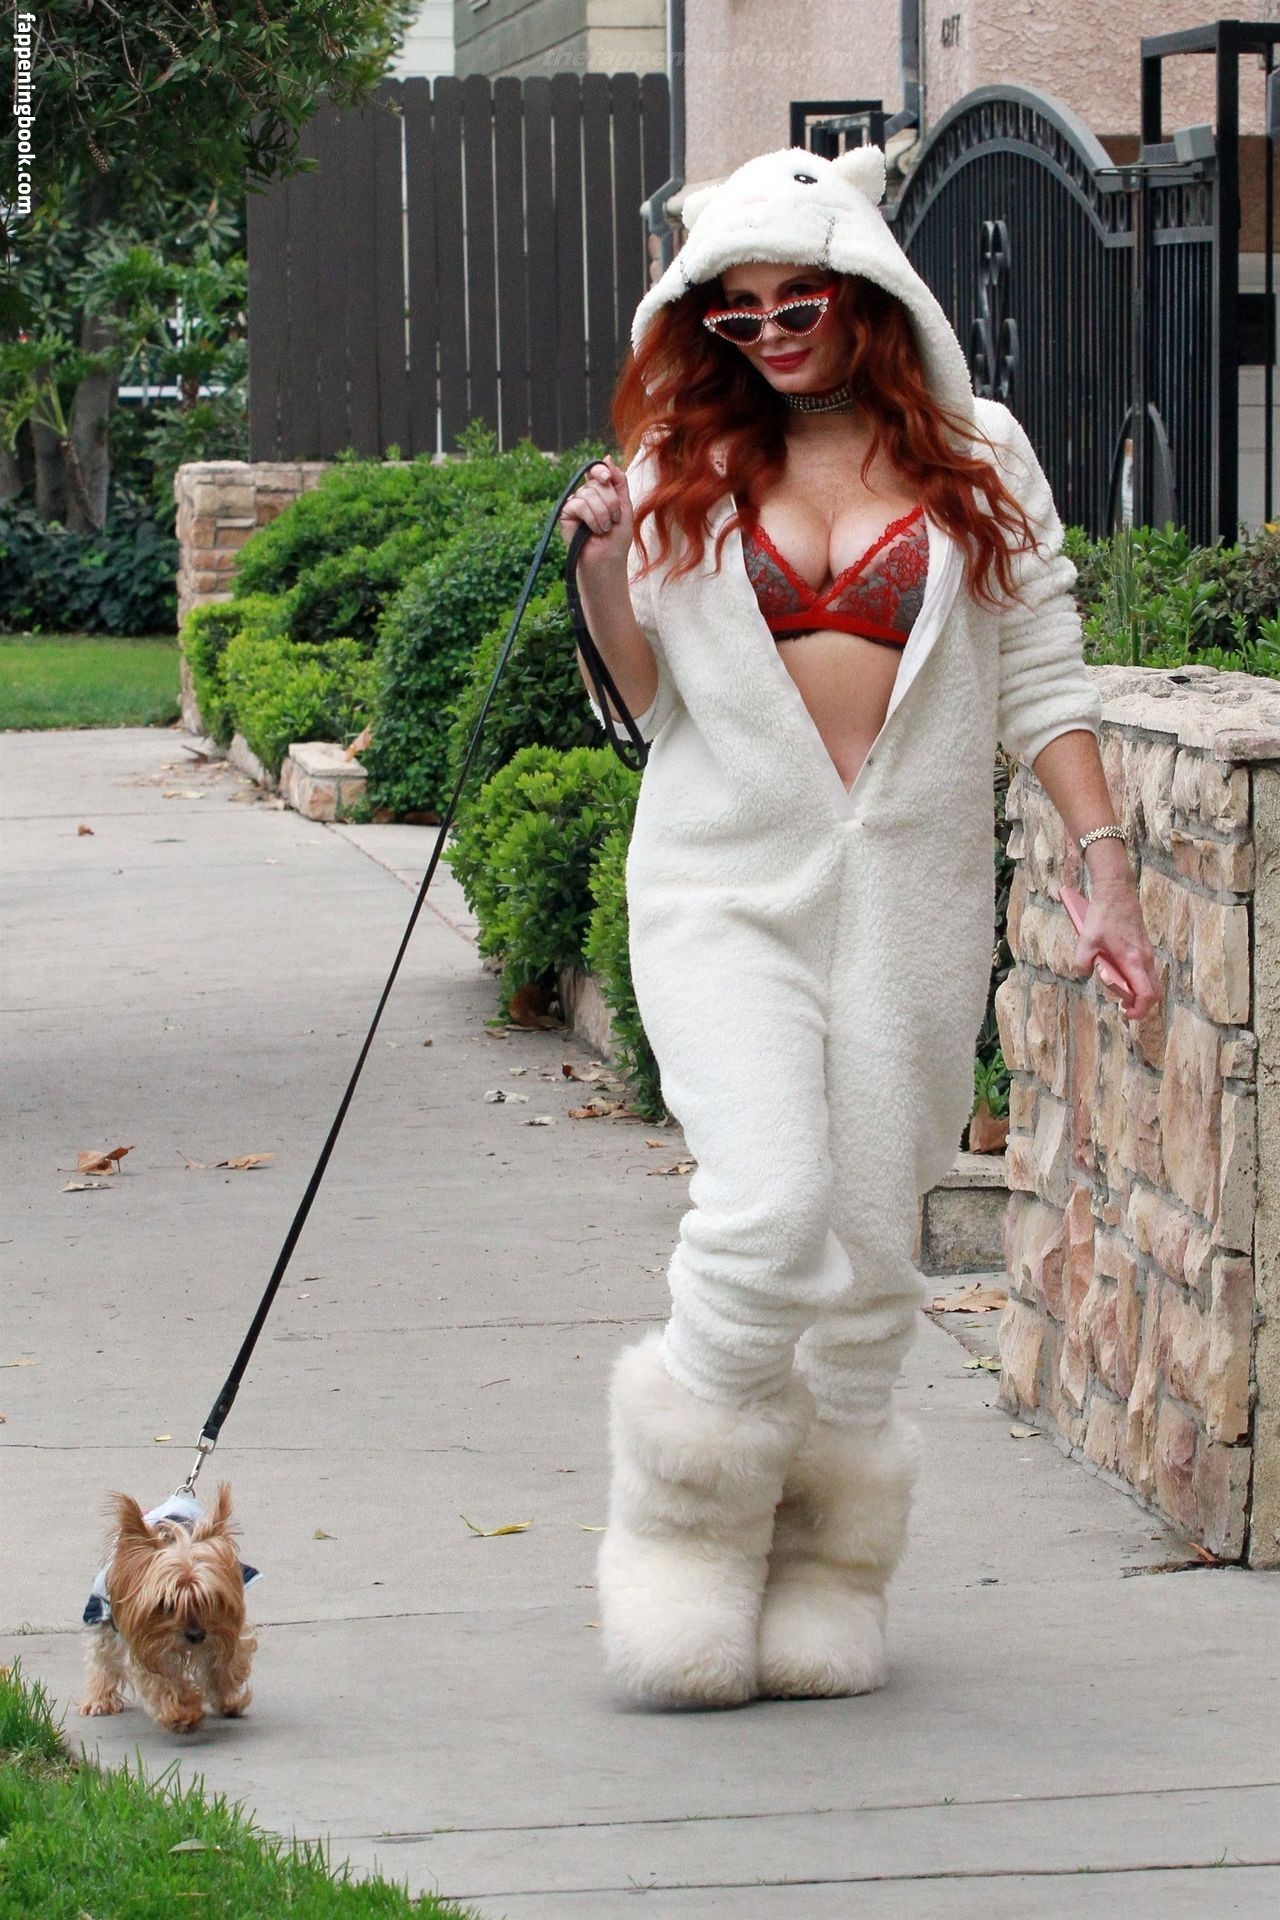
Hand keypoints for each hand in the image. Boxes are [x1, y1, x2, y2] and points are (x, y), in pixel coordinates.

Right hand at [557, 456, 633, 573]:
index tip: (607, 479)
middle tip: (613, 520)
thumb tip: (606, 457)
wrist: (608, 560)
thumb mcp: (624, 506)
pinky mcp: (565, 513)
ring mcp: (575, 503)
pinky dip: (590, 518)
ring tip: (604, 528)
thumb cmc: (617, 538)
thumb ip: (618, 482)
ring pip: (588, 492)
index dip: (601, 471)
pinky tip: (593, 530)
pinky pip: (578, 503)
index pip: (597, 470)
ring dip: (602, 513)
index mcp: (601, 492)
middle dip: (610, 502)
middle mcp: (586, 495)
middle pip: (596, 482)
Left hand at [1070, 873, 1160, 1021]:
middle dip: (1141, 1005)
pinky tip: (1120, 975)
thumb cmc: (1103, 916)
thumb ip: (1082, 963)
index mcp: (1132, 960)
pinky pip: (1146, 971)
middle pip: (1154, 992)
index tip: (1127, 1014)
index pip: (1146, 994)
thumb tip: (1084, 975)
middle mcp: (1145, 958)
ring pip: (1151, 981)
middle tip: (1124, 1008)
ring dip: (1139, 992)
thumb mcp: (1085, 941)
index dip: (1140, 1010)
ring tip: (1120, 993)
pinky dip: (1138, 979)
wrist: (1117, 893)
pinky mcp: (1144, 947)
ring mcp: (1147, 953)